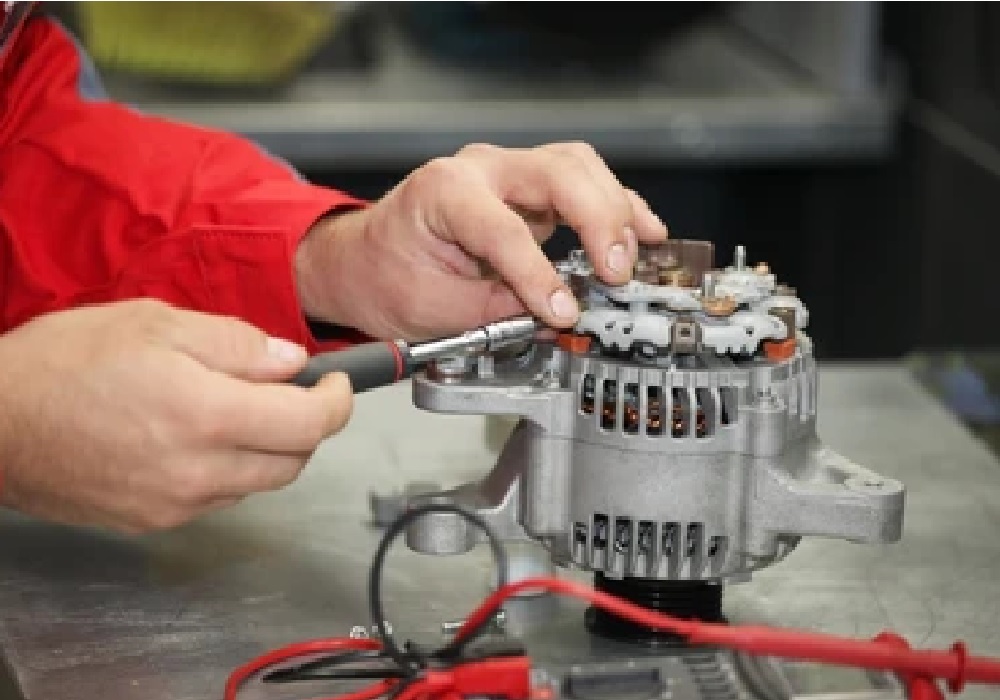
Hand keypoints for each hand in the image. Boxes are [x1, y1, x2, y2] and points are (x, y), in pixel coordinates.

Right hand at [0, 300, 350, 532]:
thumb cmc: (61, 364)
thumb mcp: (156, 324)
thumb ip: (236, 344)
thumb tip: (290, 362)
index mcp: (206, 415)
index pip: (309, 423)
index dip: (337, 402)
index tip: (338, 384)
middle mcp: (197, 471)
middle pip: (294, 461)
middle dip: (306, 425)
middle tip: (290, 391)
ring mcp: (175, 504)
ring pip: (258, 483)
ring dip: (267, 448)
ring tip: (233, 407)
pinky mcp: (153, 521)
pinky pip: (217, 497)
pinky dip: (229, 468)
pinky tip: (198, 437)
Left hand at [296, 142, 667, 339]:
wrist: (364, 260)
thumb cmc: (384, 275)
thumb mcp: (430, 308)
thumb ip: (496, 312)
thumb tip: (553, 320)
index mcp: (443, 193)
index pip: (505, 230)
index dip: (539, 275)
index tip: (563, 312)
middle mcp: (479, 171)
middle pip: (558, 172)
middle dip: (598, 221)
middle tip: (615, 272)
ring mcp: (506, 175)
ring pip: (578, 167)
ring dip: (614, 210)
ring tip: (634, 255)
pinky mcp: (527, 190)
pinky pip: (582, 183)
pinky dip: (616, 206)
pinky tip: (643, 231)